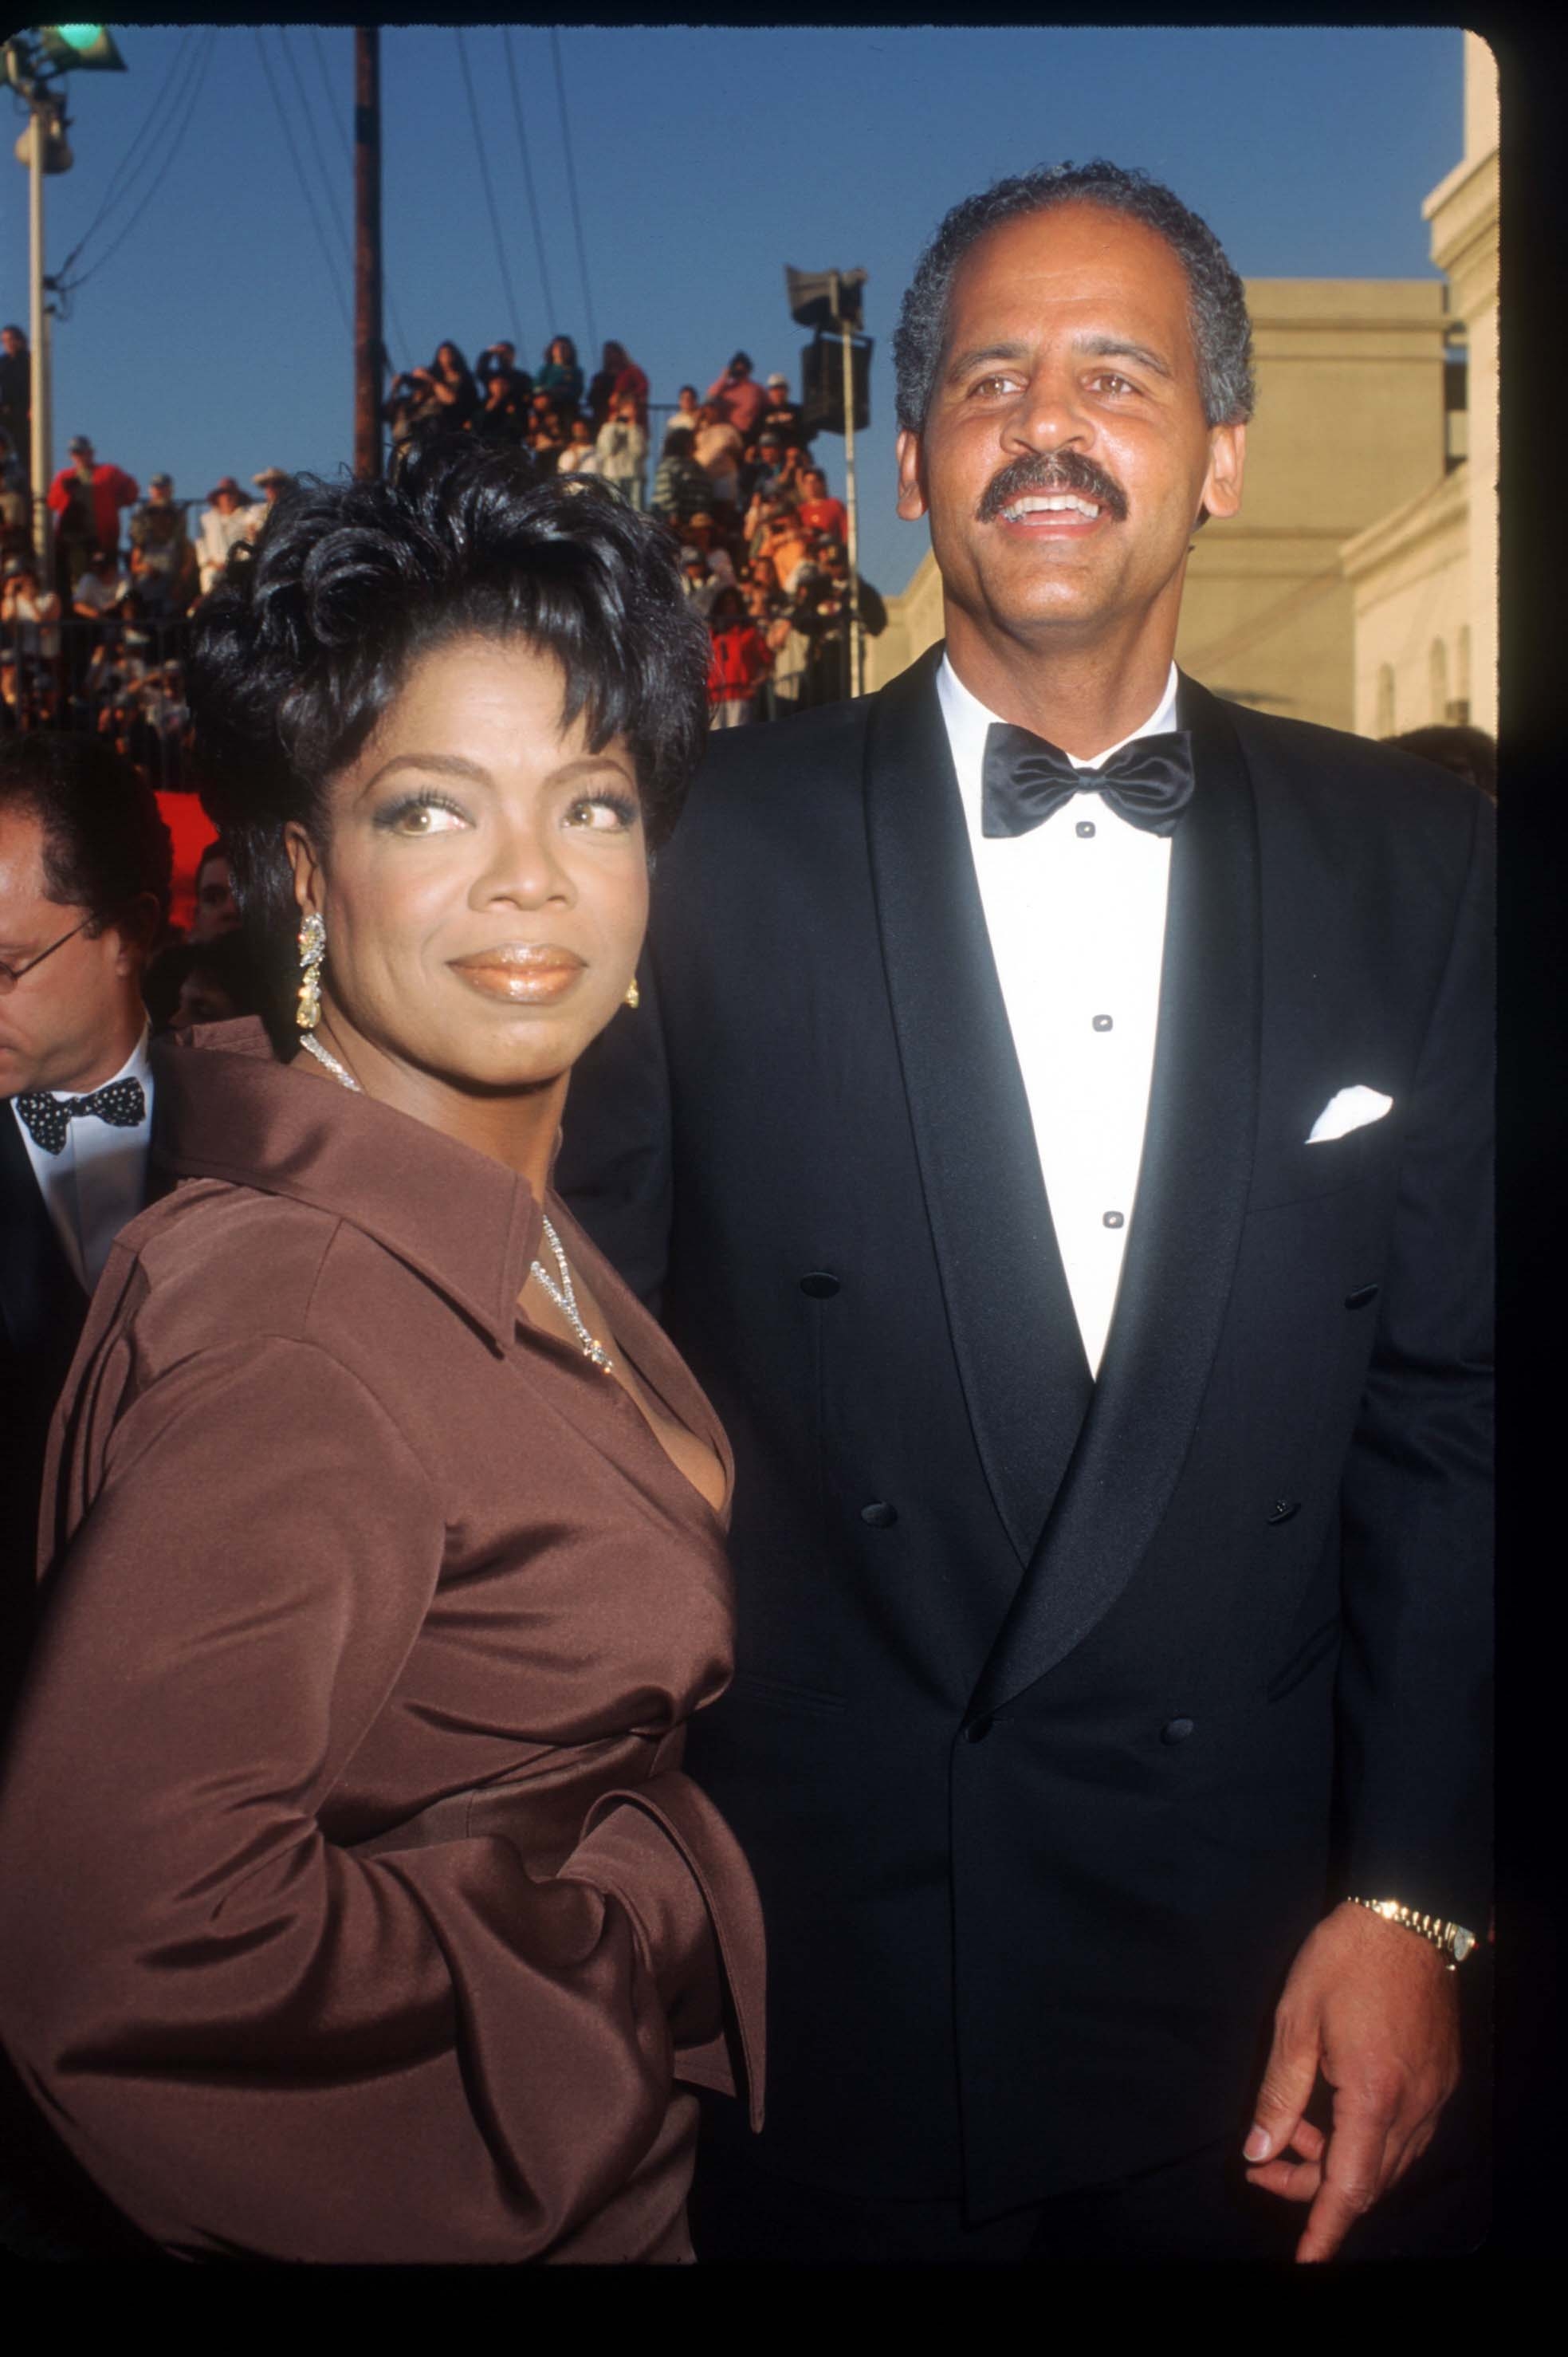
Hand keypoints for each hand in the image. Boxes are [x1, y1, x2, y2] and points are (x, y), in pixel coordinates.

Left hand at [1243, 1900, 1460, 2261]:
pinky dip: (1366, 2136)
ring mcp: (1435, 2093)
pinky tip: (1332, 2108)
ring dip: (1340, 2160)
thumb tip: (1258, 2150)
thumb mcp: (1295, 2021)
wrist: (1406, 1913)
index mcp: (1375, 2096)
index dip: (1323, 2229)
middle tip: (1265, 2166)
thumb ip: (1278, 2093)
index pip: (1350, 2187)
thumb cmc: (1344, 1959)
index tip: (1306, 2262)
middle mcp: (1415, 2106)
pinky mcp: (1441, 2077)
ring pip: (1389, 2159)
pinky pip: (1405, 2131)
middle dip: (1315, 2189)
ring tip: (1291, 2127)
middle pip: (1369, 2180)